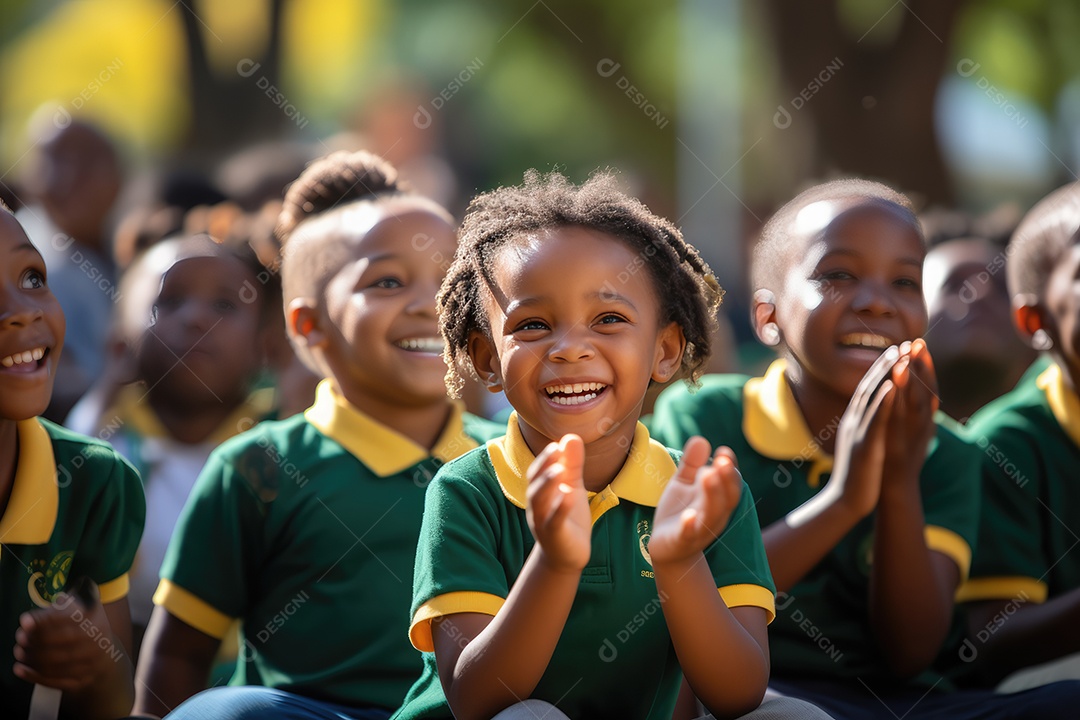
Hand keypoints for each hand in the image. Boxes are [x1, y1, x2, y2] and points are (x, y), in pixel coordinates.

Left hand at [13, 581, 117, 692]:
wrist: (105, 654)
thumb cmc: (85, 627)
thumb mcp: (80, 610)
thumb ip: (59, 607)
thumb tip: (28, 620)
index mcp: (96, 620)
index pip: (69, 618)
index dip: (45, 620)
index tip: (24, 621)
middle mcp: (97, 642)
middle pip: (63, 641)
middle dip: (37, 640)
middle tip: (20, 638)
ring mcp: (91, 663)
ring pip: (57, 663)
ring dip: (33, 658)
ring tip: (19, 653)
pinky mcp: (82, 680)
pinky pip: (56, 680)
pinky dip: (35, 676)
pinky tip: (21, 669)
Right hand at [526, 434, 590, 571]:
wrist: (567, 555)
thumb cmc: (567, 517)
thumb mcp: (572, 487)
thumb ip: (572, 464)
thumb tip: (571, 437)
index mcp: (539, 493)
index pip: (536, 472)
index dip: (544, 459)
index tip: (556, 444)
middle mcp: (536, 506)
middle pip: (534, 484)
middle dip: (543, 466)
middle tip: (556, 450)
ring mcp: (543, 522)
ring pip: (539, 502)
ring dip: (547, 484)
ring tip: (560, 469)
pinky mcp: (554, 536)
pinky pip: (554, 521)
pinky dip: (560, 507)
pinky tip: (568, 494)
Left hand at [649, 438, 742, 565]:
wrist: (665, 547)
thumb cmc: (679, 511)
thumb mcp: (683, 483)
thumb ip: (691, 463)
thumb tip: (701, 439)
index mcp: (717, 499)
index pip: (730, 483)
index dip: (730, 468)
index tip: (724, 452)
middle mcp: (714, 514)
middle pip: (727, 498)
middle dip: (726, 479)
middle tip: (722, 461)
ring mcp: (699, 529)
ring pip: (712, 514)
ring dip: (712, 495)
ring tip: (708, 475)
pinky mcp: (682, 541)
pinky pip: (688, 534)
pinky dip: (690, 526)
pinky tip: (687, 515)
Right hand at [826, 345, 899, 517]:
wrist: (843, 503)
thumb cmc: (856, 477)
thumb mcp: (860, 445)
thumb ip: (864, 428)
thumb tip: (870, 416)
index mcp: (854, 422)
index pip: (867, 389)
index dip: (881, 370)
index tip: (895, 351)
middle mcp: (853, 422)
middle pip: (868, 386)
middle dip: (885, 364)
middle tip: (901, 344)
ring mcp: (857, 432)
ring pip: (870, 397)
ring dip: (885, 374)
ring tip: (899, 355)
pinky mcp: (864, 446)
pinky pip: (874, 420)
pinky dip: (883, 401)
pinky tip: (893, 385)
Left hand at [883, 339, 938, 483]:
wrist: (894, 490)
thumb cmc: (896, 459)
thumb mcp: (904, 431)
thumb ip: (909, 412)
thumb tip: (910, 393)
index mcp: (921, 419)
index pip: (925, 385)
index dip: (923, 364)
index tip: (917, 341)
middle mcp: (921, 424)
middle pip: (925, 389)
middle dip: (920, 365)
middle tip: (917, 340)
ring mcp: (913, 435)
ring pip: (916, 402)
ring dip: (911, 379)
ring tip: (905, 357)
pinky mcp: (901, 444)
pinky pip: (901, 419)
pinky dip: (898, 401)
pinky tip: (893, 385)